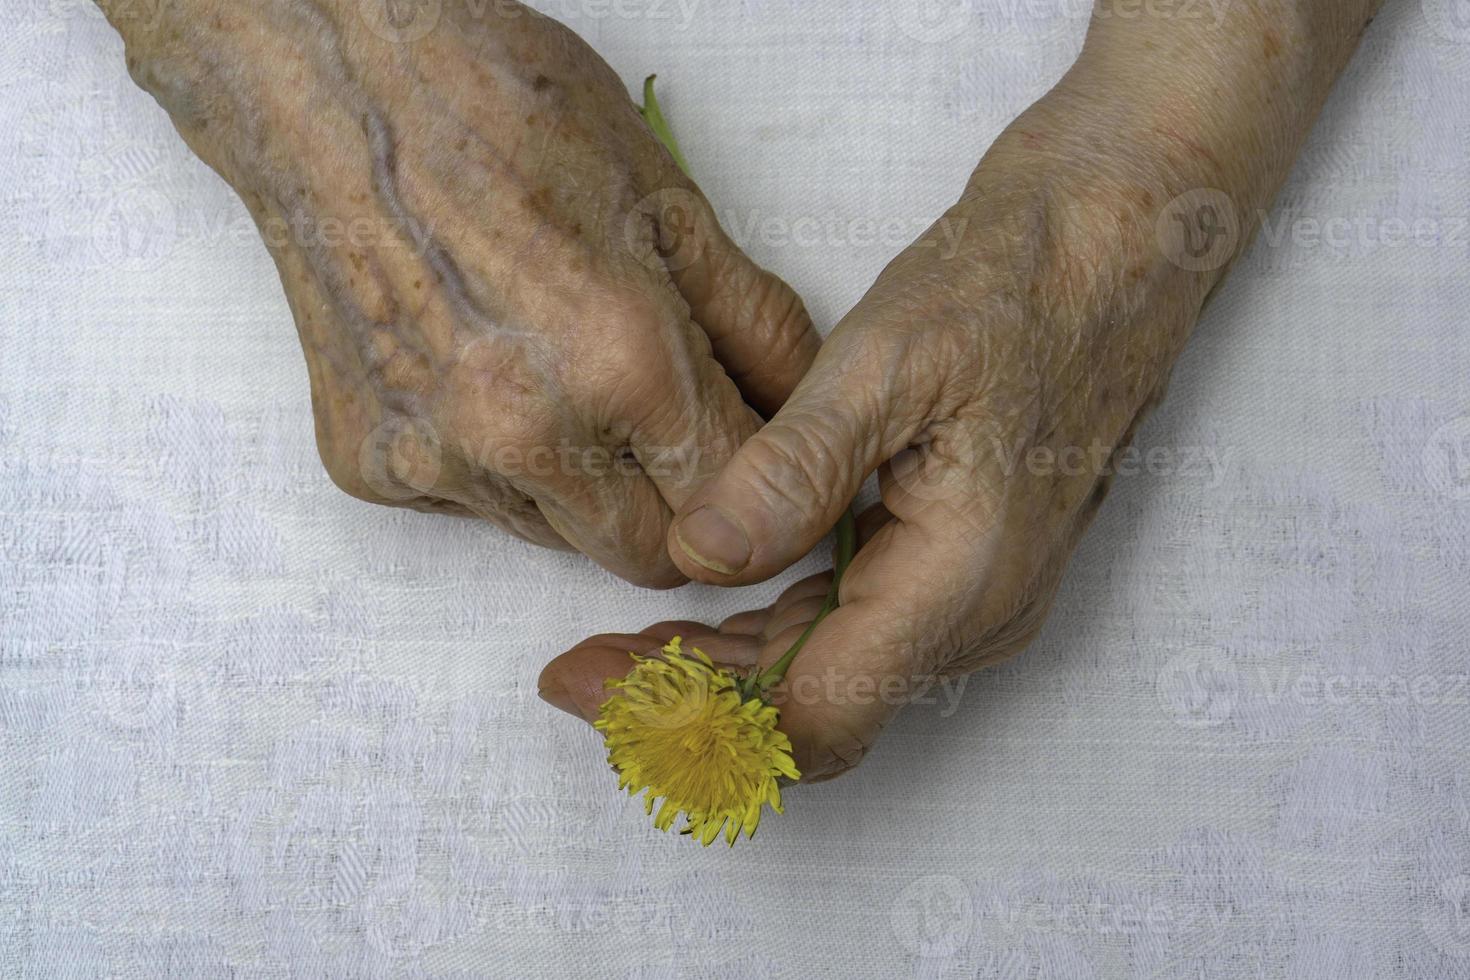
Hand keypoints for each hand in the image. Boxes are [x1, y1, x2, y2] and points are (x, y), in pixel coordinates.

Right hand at [101, 0, 816, 587]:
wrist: (330, 81)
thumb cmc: (500, 112)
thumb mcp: (668, 200)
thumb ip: (754, 327)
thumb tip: (801, 409)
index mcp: (623, 363)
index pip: (732, 502)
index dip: (752, 479)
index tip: (740, 450)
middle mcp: (526, 435)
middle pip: (648, 558)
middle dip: (674, 507)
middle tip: (659, 424)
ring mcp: (437, 459)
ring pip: (560, 540)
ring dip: (584, 491)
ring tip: (558, 376)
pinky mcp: (371, 468)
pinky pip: (473, 510)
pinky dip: (496, 470)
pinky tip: (479, 374)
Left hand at [542, 0, 1379, 775]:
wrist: (1115, 243)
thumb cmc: (1017, 284)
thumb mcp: (890, 361)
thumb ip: (794, 473)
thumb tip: (697, 560)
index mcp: (960, 580)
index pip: (809, 716)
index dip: (689, 721)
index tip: (588, 685)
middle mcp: (975, 616)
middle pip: (811, 713)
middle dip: (687, 705)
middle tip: (578, 672)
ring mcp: (974, 598)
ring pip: (828, 676)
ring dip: (722, 673)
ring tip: (618, 644)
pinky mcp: (958, 566)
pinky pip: (850, 630)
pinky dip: (767, 631)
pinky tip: (703, 603)